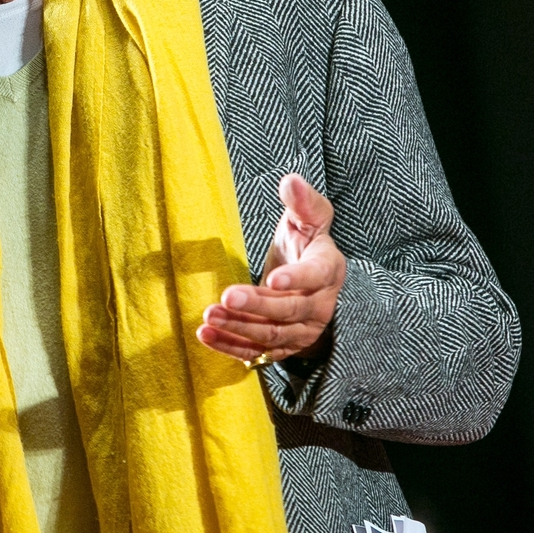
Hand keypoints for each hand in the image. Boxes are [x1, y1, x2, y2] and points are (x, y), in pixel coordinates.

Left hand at [198, 174, 346, 364]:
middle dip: (257, 305)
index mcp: (327, 269)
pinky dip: (230, 346)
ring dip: (239, 327)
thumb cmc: (305, 244)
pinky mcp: (282, 346)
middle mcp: (319, 305)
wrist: (309, 283)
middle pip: (289, 310)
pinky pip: (256, 352)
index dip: (296, 278)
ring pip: (272, 335)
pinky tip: (206, 335)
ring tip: (209, 315)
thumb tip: (291, 180)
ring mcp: (302, 330)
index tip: (272, 278)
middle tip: (227, 295)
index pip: (316, 276)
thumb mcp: (308, 219)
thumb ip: (302, 201)